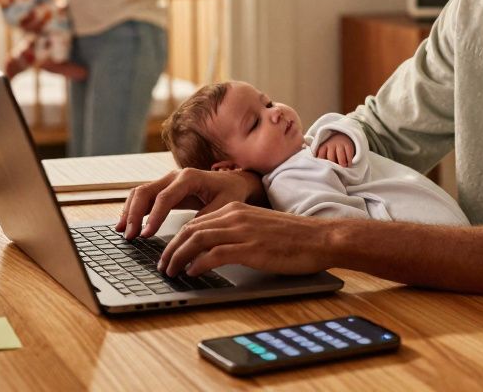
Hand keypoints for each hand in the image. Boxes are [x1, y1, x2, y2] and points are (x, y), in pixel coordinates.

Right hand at [117, 168, 261, 239]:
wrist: (233, 181)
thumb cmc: (230, 192)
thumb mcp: (224, 206)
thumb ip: (206, 218)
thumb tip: (189, 236)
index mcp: (189, 177)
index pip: (165, 197)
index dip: (154, 216)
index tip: (147, 234)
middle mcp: (174, 176)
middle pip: (145, 191)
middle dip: (134, 214)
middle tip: (129, 236)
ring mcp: (166, 181)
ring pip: (140, 192)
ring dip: (129, 212)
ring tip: (123, 232)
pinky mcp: (163, 189)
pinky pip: (143, 197)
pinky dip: (132, 210)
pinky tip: (126, 225)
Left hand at [158, 202, 333, 276]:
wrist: (320, 238)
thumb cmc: (295, 237)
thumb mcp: (260, 227)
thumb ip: (237, 233)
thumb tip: (215, 250)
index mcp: (236, 209)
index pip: (196, 222)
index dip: (177, 239)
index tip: (169, 253)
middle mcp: (235, 216)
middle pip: (190, 230)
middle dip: (171, 249)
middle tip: (162, 265)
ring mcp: (242, 231)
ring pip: (197, 240)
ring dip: (178, 257)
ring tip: (171, 271)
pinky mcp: (250, 248)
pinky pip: (214, 254)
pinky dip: (198, 264)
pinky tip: (192, 273)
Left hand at [315, 133, 353, 166]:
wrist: (343, 135)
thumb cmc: (332, 147)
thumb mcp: (324, 149)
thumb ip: (321, 156)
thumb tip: (317, 166)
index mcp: (324, 146)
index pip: (321, 155)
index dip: (323, 163)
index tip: (325, 168)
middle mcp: (331, 144)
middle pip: (331, 158)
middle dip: (333, 165)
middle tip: (335, 170)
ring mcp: (340, 144)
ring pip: (341, 157)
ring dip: (342, 164)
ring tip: (343, 167)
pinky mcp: (348, 145)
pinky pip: (349, 155)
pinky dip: (349, 161)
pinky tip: (349, 165)